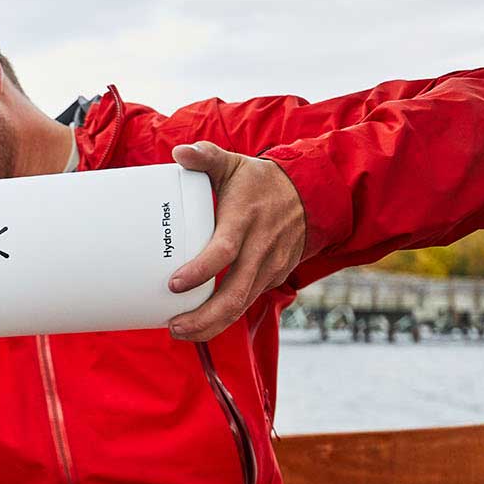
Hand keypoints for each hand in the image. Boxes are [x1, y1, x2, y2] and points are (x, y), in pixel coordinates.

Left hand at [166, 142, 306, 340]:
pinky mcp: (273, 277)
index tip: (173, 284)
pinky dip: (225, 317)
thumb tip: (180, 152)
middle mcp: (261, 248)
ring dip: (212, 324)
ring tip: (181, 332)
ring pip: (242, 306)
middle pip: (234, 294)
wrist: (310, 195)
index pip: (223, 252)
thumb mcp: (233, 164)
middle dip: (203, 317)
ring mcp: (270, 266)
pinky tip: (200, 324)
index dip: (199, 271)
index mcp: (246, 220)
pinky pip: (247, 303)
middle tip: (173, 326)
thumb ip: (206, 156)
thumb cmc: (259, 182)